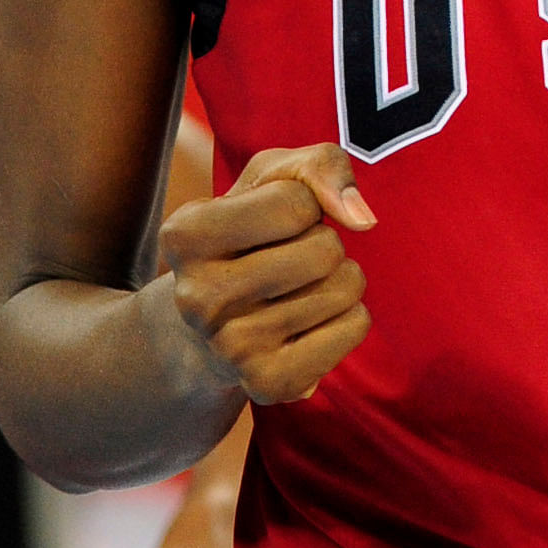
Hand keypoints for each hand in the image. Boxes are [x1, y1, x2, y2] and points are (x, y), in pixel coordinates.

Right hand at [152, 143, 371, 404]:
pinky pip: (355, 326)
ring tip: (300, 291)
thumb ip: (319, 164)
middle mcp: (198, 297)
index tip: (275, 224)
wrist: (208, 331)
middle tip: (292, 261)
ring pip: (347, 287)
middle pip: (325, 249)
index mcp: (186, 235)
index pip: (296, 201)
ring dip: (340, 279)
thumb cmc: (248, 236)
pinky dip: (350, 316)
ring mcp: (231, 347)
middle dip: (326, 244)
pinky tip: (311, 323)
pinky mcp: (269, 383)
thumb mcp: (269, 180)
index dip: (304, 205)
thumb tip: (362, 216)